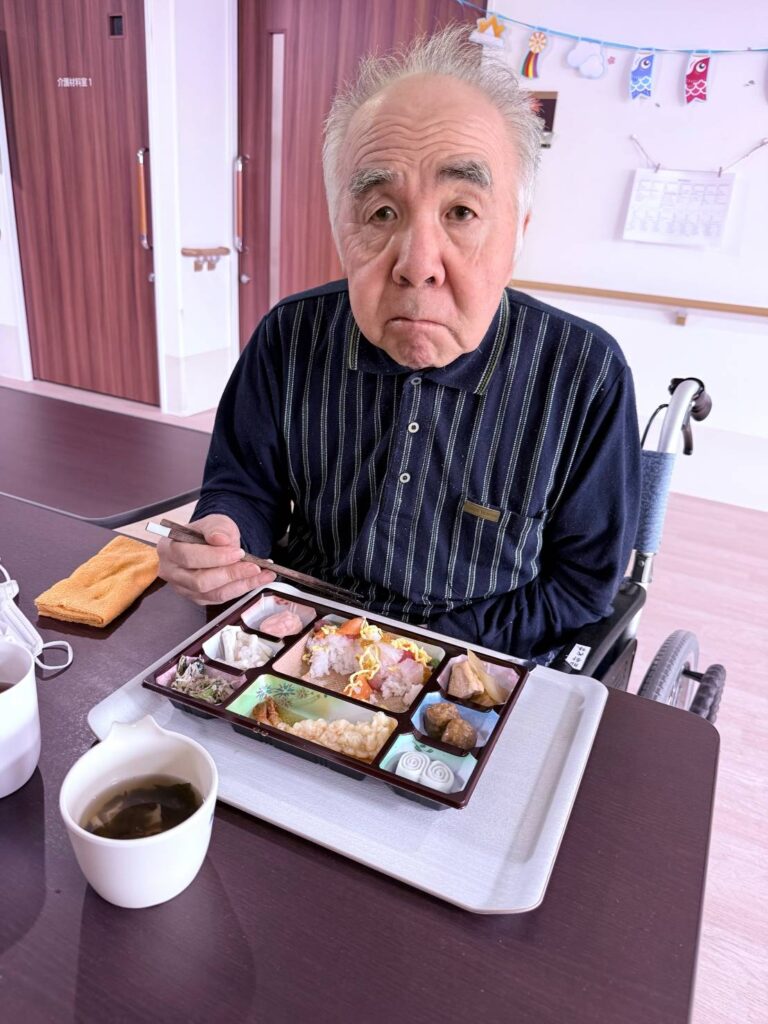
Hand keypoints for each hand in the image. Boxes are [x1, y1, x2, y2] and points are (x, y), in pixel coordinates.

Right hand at [156, 513, 275, 604]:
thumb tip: (220, 539)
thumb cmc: (209, 532)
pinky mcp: (198, 598)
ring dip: (241, 584)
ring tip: (263, 574)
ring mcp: (184, 588)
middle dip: (230, 574)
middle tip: (254, 566)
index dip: (215, 557)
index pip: (189, 557)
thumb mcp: (214, 522)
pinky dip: (241, 589)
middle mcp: (172, 571)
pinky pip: (221, 598)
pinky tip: (257, 580)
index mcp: (169, 548)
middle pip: (199, 581)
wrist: (213, 542)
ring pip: (213, 594)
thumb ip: (216, 528)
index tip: (238, 552)